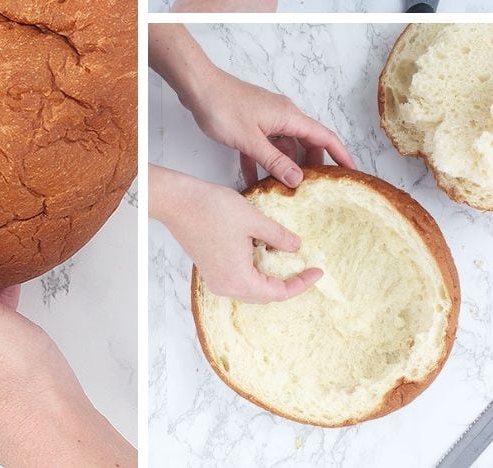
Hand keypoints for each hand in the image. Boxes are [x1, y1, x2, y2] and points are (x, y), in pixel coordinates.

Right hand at [149, 166, 320, 302]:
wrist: (178, 201)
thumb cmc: (211, 209)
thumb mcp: (254, 220)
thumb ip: (278, 236)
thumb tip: (296, 246)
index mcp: (239, 279)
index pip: (279, 293)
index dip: (301, 283)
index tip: (318, 271)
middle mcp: (226, 286)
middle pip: (264, 295)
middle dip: (287, 283)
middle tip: (306, 268)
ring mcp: (215, 278)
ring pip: (251, 287)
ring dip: (270, 277)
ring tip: (287, 259)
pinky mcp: (209, 268)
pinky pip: (238, 278)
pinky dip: (255, 270)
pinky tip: (263, 251)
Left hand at [188, 69, 355, 187]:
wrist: (197, 86)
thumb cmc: (222, 106)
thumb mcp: (250, 140)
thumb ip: (275, 161)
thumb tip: (298, 179)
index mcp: (289, 116)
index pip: (325, 137)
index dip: (341, 155)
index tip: (351, 174)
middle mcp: (282, 115)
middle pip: (306, 143)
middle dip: (311, 166)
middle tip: (315, 190)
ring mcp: (266, 118)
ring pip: (283, 146)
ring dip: (283, 167)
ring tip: (286, 192)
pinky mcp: (250, 123)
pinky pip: (262, 146)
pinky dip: (261, 162)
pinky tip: (254, 182)